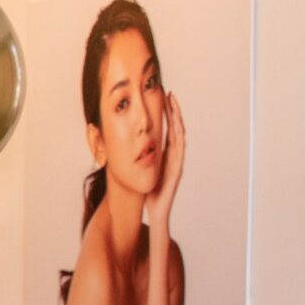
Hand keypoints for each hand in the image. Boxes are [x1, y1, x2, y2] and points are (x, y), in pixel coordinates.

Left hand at [145, 91, 184, 233]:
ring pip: (180, 135)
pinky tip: (177, 126)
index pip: (168, 129)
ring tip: (174, 104)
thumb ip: (140, 157)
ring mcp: (177, 161)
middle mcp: (174, 155)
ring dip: (177, 119)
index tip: (163, 98)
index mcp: (166, 154)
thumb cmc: (149, 191)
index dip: (167, 114)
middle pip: (175, 128)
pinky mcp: (177, 169)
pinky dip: (179, 137)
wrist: (156, 210)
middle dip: (173, 111)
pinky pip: (179, 150)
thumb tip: (125, 145)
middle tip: (169, 94)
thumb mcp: (143, 169)